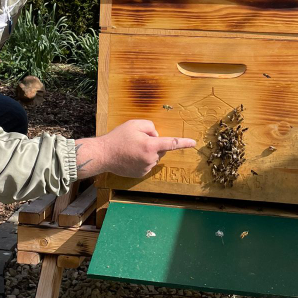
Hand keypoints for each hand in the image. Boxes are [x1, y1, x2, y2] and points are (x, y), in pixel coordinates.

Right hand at [74, 120, 195, 178]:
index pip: (172, 143)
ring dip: (147, 152)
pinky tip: (130, 157)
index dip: (184, 142)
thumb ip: (150, 126)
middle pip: (160, 149)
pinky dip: (142, 160)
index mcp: (151, 145)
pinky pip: (147, 164)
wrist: (103, 155)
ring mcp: (146, 168)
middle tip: (137, 140)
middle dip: (154, 143)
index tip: (194, 143)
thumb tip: (157, 135)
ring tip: (131, 149)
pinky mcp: (141, 174)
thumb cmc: (118, 137)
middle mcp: (150, 159)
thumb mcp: (134, 124)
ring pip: (154, 157)